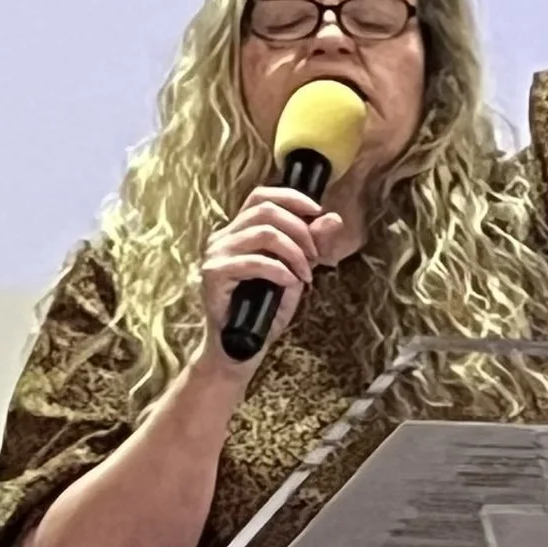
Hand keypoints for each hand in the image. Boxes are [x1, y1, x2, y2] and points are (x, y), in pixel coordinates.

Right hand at [196, 186, 347, 364]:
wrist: (239, 350)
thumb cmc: (264, 313)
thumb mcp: (295, 274)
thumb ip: (311, 246)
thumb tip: (334, 218)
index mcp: (238, 232)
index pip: (262, 196)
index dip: (292, 197)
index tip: (317, 212)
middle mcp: (223, 238)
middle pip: (266, 211)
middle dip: (300, 230)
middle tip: (315, 256)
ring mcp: (215, 255)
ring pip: (264, 233)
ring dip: (294, 252)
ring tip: (305, 274)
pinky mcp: (214, 275)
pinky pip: (255, 262)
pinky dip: (280, 270)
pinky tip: (291, 283)